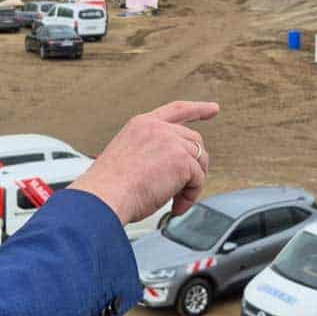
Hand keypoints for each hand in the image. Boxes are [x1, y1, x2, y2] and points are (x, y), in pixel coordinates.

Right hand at [70, 101, 218, 224]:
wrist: (104, 196)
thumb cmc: (110, 187)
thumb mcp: (129, 158)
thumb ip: (152, 154)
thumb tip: (175, 172)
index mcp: (141, 124)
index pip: (176, 110)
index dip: (197, 109)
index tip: (213, 109)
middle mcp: (158, 128)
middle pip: (194, 141)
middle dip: (197, 165)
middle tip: (186, 189)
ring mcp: (171, 141)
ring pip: (199, 160)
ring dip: (192, 183)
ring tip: (176, 200)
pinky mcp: (182, 160)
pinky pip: (198, 180)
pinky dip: (190, 196)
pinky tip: (176, 206)